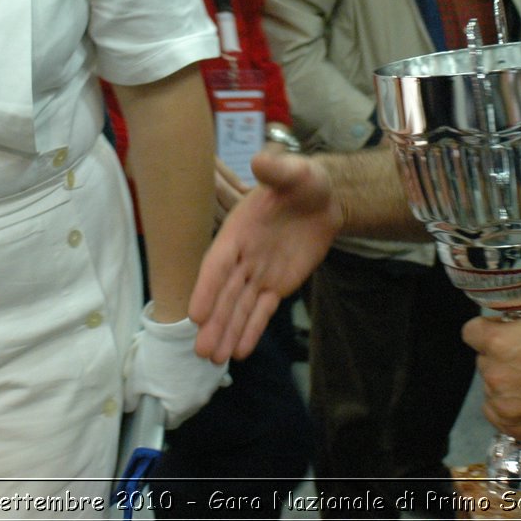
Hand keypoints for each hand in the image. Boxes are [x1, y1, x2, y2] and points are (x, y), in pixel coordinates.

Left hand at [123, 305, 229, 428]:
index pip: (170, 421)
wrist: (181, 324)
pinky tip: (190, 357)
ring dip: (189, 382)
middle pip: (186, 406)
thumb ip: (131, 398)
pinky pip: (209, 373)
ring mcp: (214, 381)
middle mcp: (202, 399)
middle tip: (163, 380)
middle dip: (175, 396)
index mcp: (182, 408)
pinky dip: (200, 368)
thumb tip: (130, 406)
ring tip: (176, 366)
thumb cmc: (158, 355)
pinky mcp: (222, 364)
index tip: (154, 402)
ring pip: (199, 389)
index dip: (160, 413)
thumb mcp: (135, 378)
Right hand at [189, 149, 341, 362]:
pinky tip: (240, 351)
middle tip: (200, 351)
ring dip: (227, 331)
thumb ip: (278, 171)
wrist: (325, 200)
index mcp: (239, 231)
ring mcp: (259, 274)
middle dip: (214, 321)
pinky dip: (252, 329)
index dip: (206, 288)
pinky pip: (262, 311)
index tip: (195, 313)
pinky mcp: (277, 286)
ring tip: (214, 360)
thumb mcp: (296, 173)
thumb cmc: (304, 182)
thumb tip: (260, 161)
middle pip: (225, 293)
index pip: (218, 263)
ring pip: (239, 307)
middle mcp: (243, 256)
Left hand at [462, 295, 520, 444]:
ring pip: (491, 387)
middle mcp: (494, 373)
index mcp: (499, 342)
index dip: (487, 330)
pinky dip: (508, 407)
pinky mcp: (514, 428)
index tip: (504, 332)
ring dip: (505, 383)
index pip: (471, 331)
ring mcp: (502, 404)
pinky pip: (497, 413)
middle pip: (484, 360)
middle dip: (500, 357)